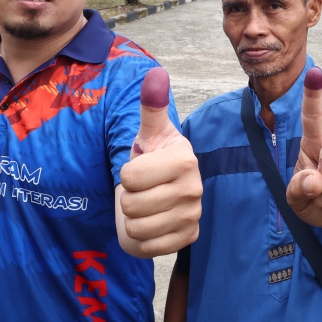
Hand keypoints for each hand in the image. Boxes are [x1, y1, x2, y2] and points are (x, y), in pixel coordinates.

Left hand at [119, 67, 202, 256]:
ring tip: (146, 205)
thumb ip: (151, 105)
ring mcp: (193, 216)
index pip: (130, 178)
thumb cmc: (153, 158)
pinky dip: (142, 238)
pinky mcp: (187, 239)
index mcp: (185, 160)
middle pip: (131, 205)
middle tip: (143, 189)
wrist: (163, 189)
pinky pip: (148, 247)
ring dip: (133, 218)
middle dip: (128, 197)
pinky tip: (152, 223)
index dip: (127, 173)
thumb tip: (156, 73)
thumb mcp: (149, 133)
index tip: (142, 168)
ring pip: (136, 228)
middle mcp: (194, 189)